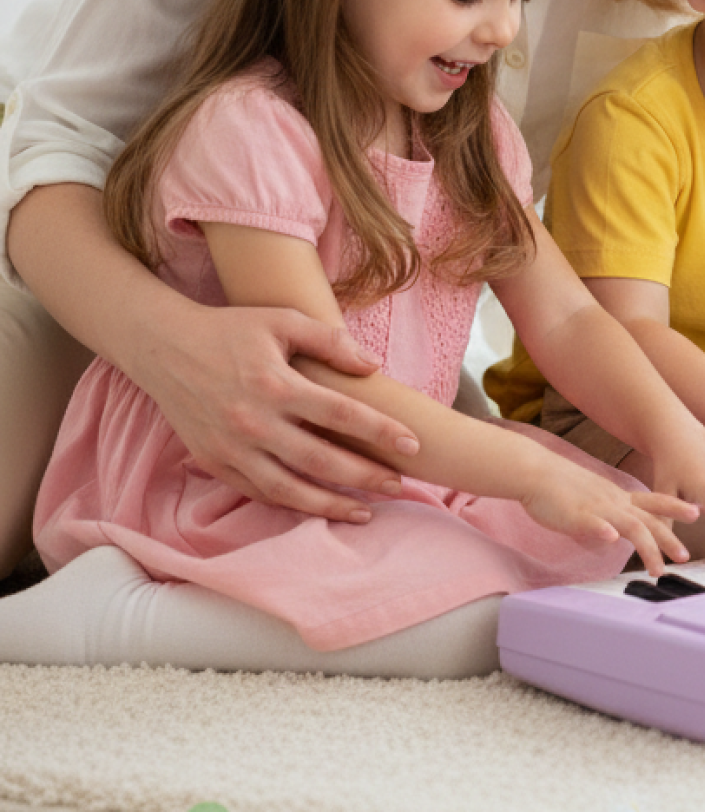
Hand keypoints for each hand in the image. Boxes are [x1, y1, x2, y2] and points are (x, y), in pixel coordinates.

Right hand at [145, 303, 419, 523]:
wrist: (164, 347)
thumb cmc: (231, 328)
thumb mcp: (282, 320)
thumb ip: (330, 341)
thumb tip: (374, 366)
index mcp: (275, 384)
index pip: (341, 414)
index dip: (380, 431)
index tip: (412, 444)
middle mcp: (253, 422)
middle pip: (320, 459)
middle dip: (364, 475)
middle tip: (399, 484)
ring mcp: (231, 448)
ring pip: (288, 489)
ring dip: (329, 504)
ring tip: (365, 512)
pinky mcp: (214, 462)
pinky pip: (257, 492)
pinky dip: (289, 504)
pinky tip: (316, 507)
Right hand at [512, 453, 699, 574]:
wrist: (537, 472)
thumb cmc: (563, 488)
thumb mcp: (596, 500)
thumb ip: (611, 515)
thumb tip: (619, 535)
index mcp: (618, 497)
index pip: (654, 502)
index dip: (676, 507)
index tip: (697, 513)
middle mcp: (613, 501)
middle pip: (649, 519)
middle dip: (669, 539)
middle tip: (685, 556)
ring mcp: (597, 508)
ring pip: (629, 526)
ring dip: (647, 547)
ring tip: (657, 569)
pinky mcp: (576, 514)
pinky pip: (592, 523)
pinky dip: (604, 531)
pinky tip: (612, 540)